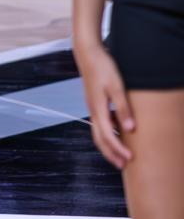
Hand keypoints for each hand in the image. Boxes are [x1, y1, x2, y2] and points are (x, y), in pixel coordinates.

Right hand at [75, 41, 133, 167]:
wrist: (87, 53)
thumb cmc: (103, 67)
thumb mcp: (117, 87)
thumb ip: (123, 108)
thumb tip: (130, 130)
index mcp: (97, 108)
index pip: (107, 135)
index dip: (118, 149)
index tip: (130, 159)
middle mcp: (92, 110)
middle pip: (98, 138)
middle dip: (110, 153)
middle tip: (123, 165)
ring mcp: (92, 106)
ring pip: (97, 131)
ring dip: (108, 145)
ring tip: (120, 154)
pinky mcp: (94, 102)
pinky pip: (99, 123)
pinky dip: (107, 133)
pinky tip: (118, 131)